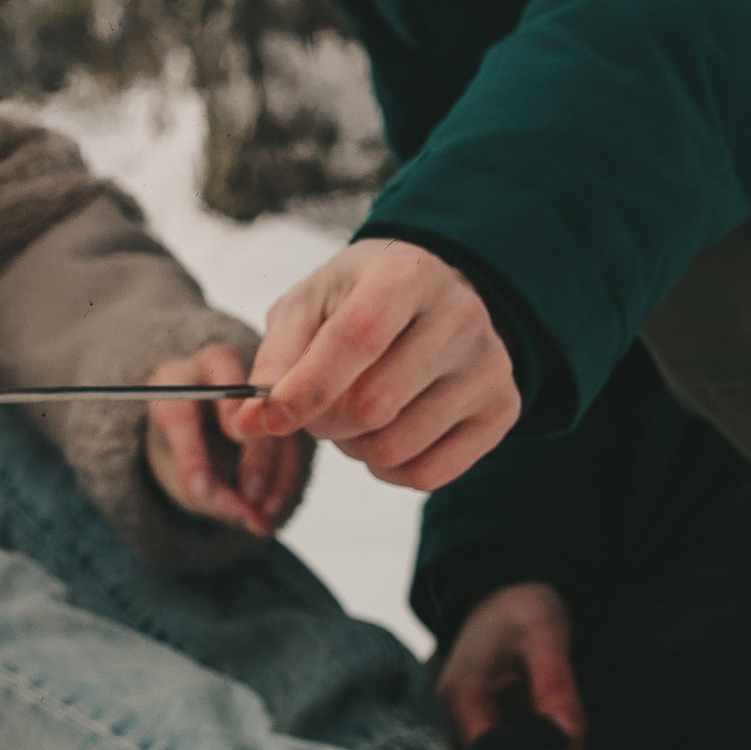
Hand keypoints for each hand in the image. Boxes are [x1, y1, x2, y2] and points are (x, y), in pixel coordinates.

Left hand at [144, 343, 305, 536]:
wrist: (194, 437)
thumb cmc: (176, 453)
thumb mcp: (179, 479)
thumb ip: (210, 498)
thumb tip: (254, 521)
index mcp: (172, 381)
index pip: (179, 409)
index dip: (190, 451)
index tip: (201, 490)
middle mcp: (214, 369)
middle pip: (235, 395)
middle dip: (246, 446)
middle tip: (248, 492)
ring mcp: (253, 378)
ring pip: (272, 416)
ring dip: (270, 468)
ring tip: (261, 510)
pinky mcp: (280, 400)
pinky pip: (290, 432)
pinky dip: (284, 474)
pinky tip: (273, 507)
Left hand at [235, 241, 519, 491]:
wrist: (435, 297)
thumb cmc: (358, 300)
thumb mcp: (308, 306)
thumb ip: (275, 357)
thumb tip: (248, 421)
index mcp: (407, 274)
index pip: (355, 339)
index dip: (304, 389)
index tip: (265, 418)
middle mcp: (461, 316)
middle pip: (371, 405)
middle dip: (323, 422)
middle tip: (317, 407)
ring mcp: (490, 366)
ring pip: (395, 448)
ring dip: (354, 448)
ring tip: (354, 417)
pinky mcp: (502, 409)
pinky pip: (429, 475)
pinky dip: (389, 471)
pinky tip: (385, 436)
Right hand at [434, 581, 588, 749]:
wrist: (507, 588)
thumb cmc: (523, 608)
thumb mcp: (546, 638)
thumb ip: (556, 687)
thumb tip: (570, 741)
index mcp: (462, 698)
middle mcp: (454, 715)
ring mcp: (465, 717)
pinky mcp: (481, 717)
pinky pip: (505, 748)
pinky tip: (568, 748)